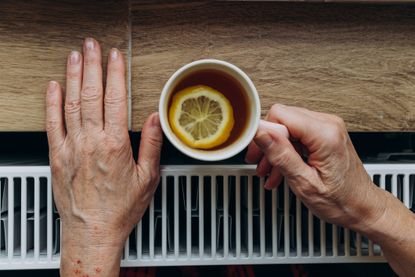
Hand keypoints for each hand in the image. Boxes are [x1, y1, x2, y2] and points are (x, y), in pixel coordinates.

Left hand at [46, 38, 162, 275]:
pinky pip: (52, 124)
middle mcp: (91, 142)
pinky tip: (54, 86)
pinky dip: (52, 102)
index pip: (116, 99)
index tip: (116, 57)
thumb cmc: (120, 208)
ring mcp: (71, 147)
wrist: (92, 231)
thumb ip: (151, 145)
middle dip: (93, 66)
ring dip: (74, 77)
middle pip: (92, 95)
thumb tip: (155, 118)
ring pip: (71, 103)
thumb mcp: (147, 179)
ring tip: (75, 57)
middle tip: (92, 46)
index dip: (115, 74)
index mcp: (115, 145)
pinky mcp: (57, 156)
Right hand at [246, 104, 384, 229]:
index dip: (264, 132)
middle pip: (282, 118)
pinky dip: (286, 150)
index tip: (255, 151)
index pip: (280, 114)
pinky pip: (297, 133)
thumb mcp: (304, 182)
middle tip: (258, 162)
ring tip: (269, 170)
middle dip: (267, 142)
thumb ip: (281, 154)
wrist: (363, 207)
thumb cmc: (342, 200)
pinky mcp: (325, 133)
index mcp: (324, 134)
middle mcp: (328, 124)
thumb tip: (261, 133)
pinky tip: (281, 169)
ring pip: (287, 126)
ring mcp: (328, 127)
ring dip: (275, 148)